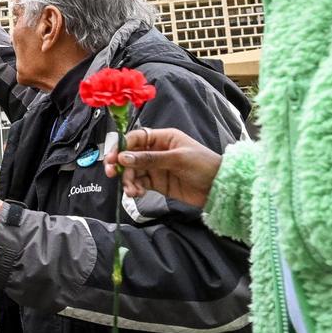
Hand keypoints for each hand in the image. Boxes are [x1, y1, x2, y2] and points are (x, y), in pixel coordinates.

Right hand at [104, 127, 221, 208]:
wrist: (219, 188)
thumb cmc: (203, 165)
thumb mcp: (177, 159)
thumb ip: (149, 159)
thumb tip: (123, 157)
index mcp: (162, 138)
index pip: (136, 138)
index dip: (122, 146)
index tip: (112, 158)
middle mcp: (156, 151)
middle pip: (130, 155)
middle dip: (120, 165)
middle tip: (112, 173)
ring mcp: (156, 167)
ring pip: (133, 171)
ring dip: (128, 180)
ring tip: (131, 191)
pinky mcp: (157, 183)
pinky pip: (140, 183)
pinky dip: (135, 188)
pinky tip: (137, 194)